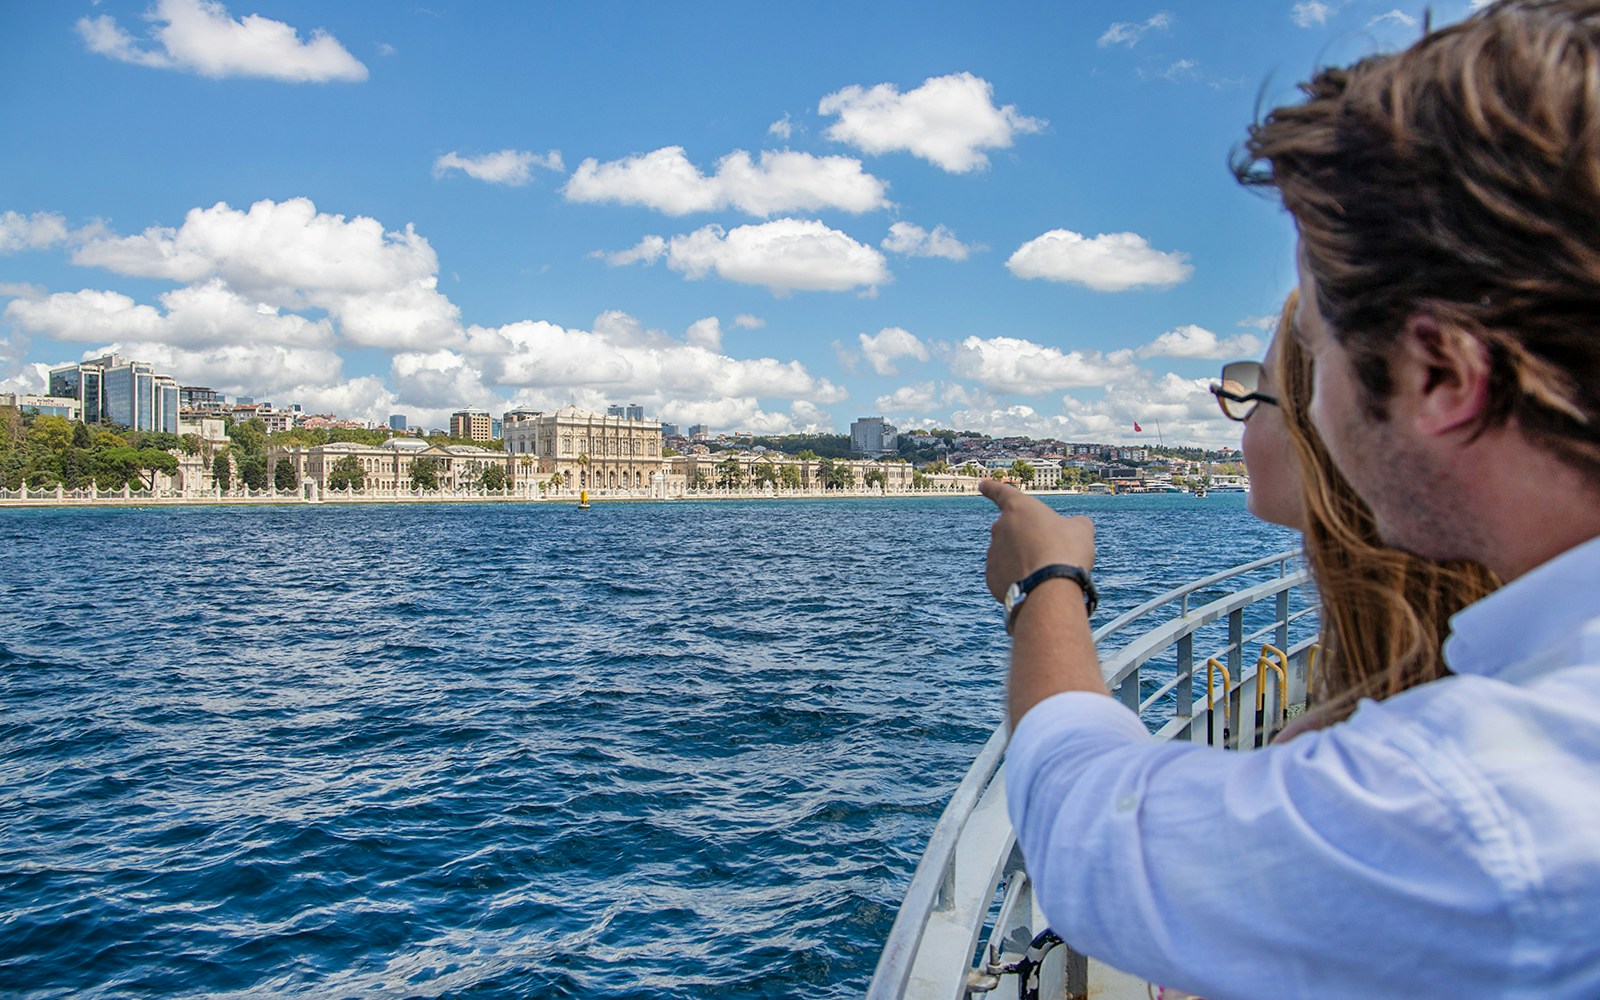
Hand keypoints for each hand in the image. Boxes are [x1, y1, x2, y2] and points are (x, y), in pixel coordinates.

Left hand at [979, 479, 1095, 602]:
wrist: (1050, 587)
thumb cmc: (1066, 551)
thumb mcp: (1080, 530)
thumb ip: (1074, 524)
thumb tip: (1075, 527)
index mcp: (1018, 508)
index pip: (1002, 492)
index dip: (993, 488)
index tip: (982, 484)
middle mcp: (1000, 527)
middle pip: (1011, 530)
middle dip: (1026, 539)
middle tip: (1048, 552)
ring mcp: (993, 552)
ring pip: (1008, 554)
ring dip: (1023, 560)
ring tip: (1044, 572)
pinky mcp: (991, 576)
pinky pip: (1005, 575)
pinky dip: (1017, 578)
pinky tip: (1034, 584)